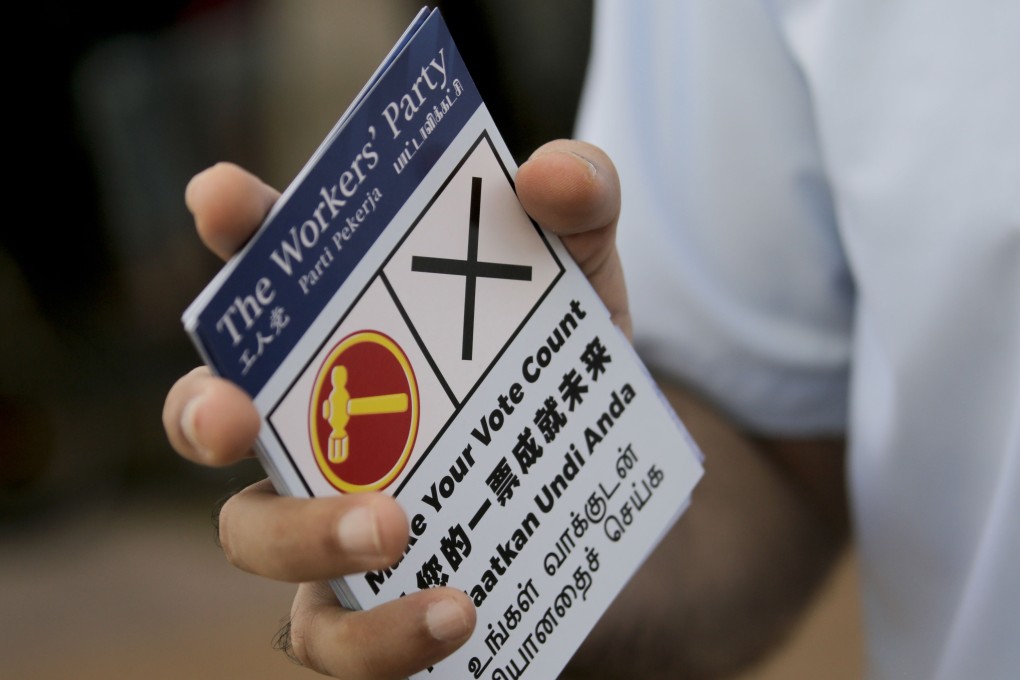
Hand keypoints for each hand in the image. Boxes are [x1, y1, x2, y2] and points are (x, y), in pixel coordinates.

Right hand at [162, 140, 625, 677]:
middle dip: (201, 408)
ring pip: (253, 536)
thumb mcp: (590, 283)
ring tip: (393, 525)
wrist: (614, 503)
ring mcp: (329, 521)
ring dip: (305, 533)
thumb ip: (581, 209)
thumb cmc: (567, 376)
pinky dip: (386, 635)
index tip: (220, 198)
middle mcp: (315, 424)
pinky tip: (457, 609)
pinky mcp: (370, 609)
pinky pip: (338, 642)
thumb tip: (548, 172)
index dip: (238, 234)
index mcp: (350, 331)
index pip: (271, 274)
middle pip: (209, 414)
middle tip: (233, 411)